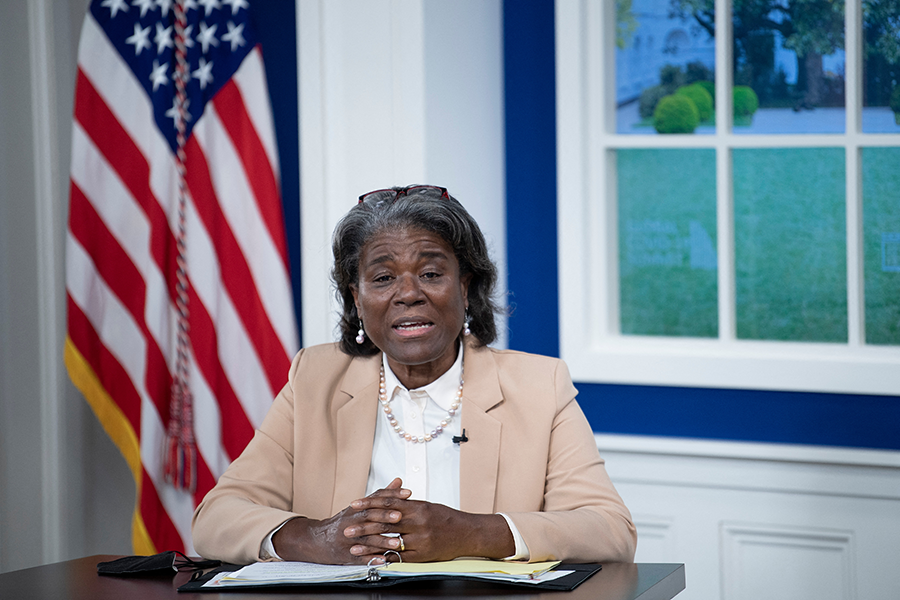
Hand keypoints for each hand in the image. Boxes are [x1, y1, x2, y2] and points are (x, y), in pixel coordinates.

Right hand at [272, 478, 410, 563]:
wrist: (318, 539)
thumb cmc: (345, 521)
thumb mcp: (362, 505)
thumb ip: (382, 495)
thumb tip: (399, 481)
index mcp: (358, 508)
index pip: (376, 499)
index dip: (392, 495)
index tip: (407, 493)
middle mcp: (352, 521)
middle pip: (370, 517)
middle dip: (385, 517)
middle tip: (400, 516)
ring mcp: (349, 539)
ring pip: (366, 539)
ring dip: (382, 541)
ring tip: (396, 543)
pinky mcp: (346, 554)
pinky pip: (359, 557)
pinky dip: (371, 559)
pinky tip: (382, 560)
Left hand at [344, 479, 515, 561]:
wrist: (468, 533)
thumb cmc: (446, 517)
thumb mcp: (427, 505)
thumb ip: (407, 503)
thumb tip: (389, 497)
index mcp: (418, 507)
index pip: (388, 503)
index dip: (369, 504)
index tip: (353, 505)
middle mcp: (418, 522)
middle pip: (385, 523)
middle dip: (363, 525)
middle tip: (346, 527)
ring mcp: (420, 540)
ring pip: (389, 542)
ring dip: (369, 545)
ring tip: (352, 547)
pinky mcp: (422, 555)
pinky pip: (400, 558)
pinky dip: (384, 559)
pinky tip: (372, 560)